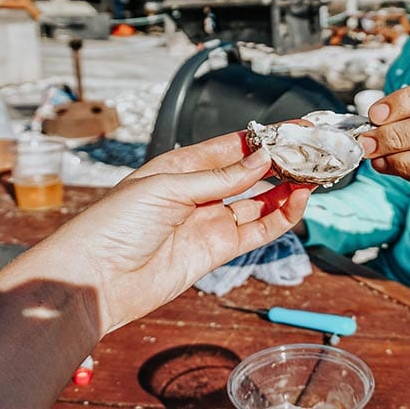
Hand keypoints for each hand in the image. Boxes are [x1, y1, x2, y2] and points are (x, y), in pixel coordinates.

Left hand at [0, 131, 312, 332]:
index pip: (233, 146)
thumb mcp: (168, 187)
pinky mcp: (216, 250)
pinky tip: (297, 200)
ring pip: (259, 201)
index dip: (265, 139)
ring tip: (314, 174)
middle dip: (282, 162)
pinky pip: (257, 229)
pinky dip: (280, 216)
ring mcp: (209, 221)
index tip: (295, 130)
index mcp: (182, 167)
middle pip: (251, 173)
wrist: (95, 279)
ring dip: (287, 187)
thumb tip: (262, 158)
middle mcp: (199, 193)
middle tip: (314, 151)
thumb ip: (221, 177)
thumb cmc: (115, 225)